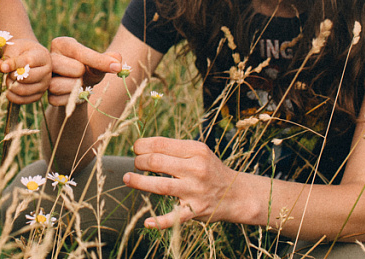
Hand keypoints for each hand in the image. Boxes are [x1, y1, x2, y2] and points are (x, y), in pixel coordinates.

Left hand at [0, 39, 51, 104]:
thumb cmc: (21, 50)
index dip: (13, 64)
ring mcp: (44, 85)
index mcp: (43, 56)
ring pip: (23, 90)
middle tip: (8, 72)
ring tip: (9, 79)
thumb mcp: (14, 49)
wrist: (27, 55)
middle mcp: (47, 71)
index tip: (2, 66)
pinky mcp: (38, 95)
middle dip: (12, 75)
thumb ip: (7, 58)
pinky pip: (22, 100)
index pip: (28, 62)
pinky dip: (12, 96)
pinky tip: (9, 89)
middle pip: (27, 78)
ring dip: (11, 85)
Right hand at [47, 36, 122, 107]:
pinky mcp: (45, 93)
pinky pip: (54, 99)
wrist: (79, 87)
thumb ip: (109, 59)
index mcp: (62, 44)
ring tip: (79, 84)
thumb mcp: (99, 63)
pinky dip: (69, 99)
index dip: (99, 60)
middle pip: (65, 66)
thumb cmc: (89, 69)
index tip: (117, 67)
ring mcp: (45, 76)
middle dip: (80, 73)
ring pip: (56, 85)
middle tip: (83, 74)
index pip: (80, 51)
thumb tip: (118, 60)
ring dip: (74, 87)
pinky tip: (74, 94)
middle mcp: (49, 57)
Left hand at [124, 137, 240, 228]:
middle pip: (156, 162)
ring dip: (139, 182)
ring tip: (128, 179)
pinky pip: (174, 217)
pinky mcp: (195, 210)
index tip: (136, 148)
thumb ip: (175, 149)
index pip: (160, 143)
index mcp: (195, 150)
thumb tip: (144, 147)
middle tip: (136, 164)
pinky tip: (147, 221)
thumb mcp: (199, 152)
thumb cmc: (210, 170)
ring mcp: (195, 190)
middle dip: (139, 161)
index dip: (142, 145)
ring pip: (160, 185)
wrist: (237, 194)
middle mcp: (196, 169)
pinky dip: (159, 221)